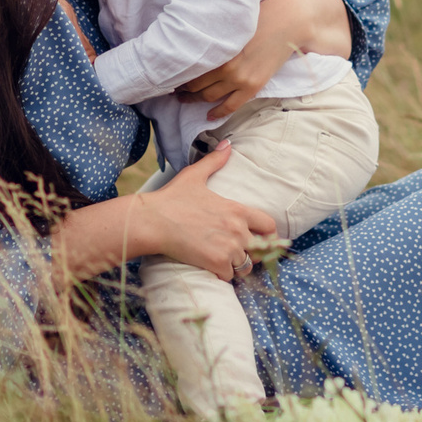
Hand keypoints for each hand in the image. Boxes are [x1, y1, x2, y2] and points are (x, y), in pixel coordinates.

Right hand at [46, 141, 276, 285]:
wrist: (152, 221)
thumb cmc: (172, 198)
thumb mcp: (194, 176)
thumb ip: (214, 161)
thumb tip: (227, 144)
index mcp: (237, 210)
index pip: (270, 226)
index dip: (268, 234)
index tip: (261, 239)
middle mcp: (238, 230)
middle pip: (261, 250)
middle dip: (252, 253)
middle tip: (239, 253)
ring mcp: (229, 248)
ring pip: (245, 266)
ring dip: (236, 266)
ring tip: (224, 262)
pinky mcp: (216, 263)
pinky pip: (229, 277)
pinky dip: (221, 275)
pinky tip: (211, 268)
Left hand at [178, 0, 354, 119]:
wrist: (290, 20)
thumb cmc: (261, 12)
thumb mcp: (231, 21)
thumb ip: (214, 33)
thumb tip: (194, 34)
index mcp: (217, 46)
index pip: (189, 65)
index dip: (176, 71)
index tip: (169, 72)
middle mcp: (225, 65)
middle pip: (194, 83)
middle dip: (181, 88)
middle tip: (172, 89)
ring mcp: (240, 78)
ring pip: (208, 96)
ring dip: (194, 100)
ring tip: (184, 100)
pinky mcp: (253, 86)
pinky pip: (230, 106)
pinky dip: (217, 112)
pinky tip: (208, 115)